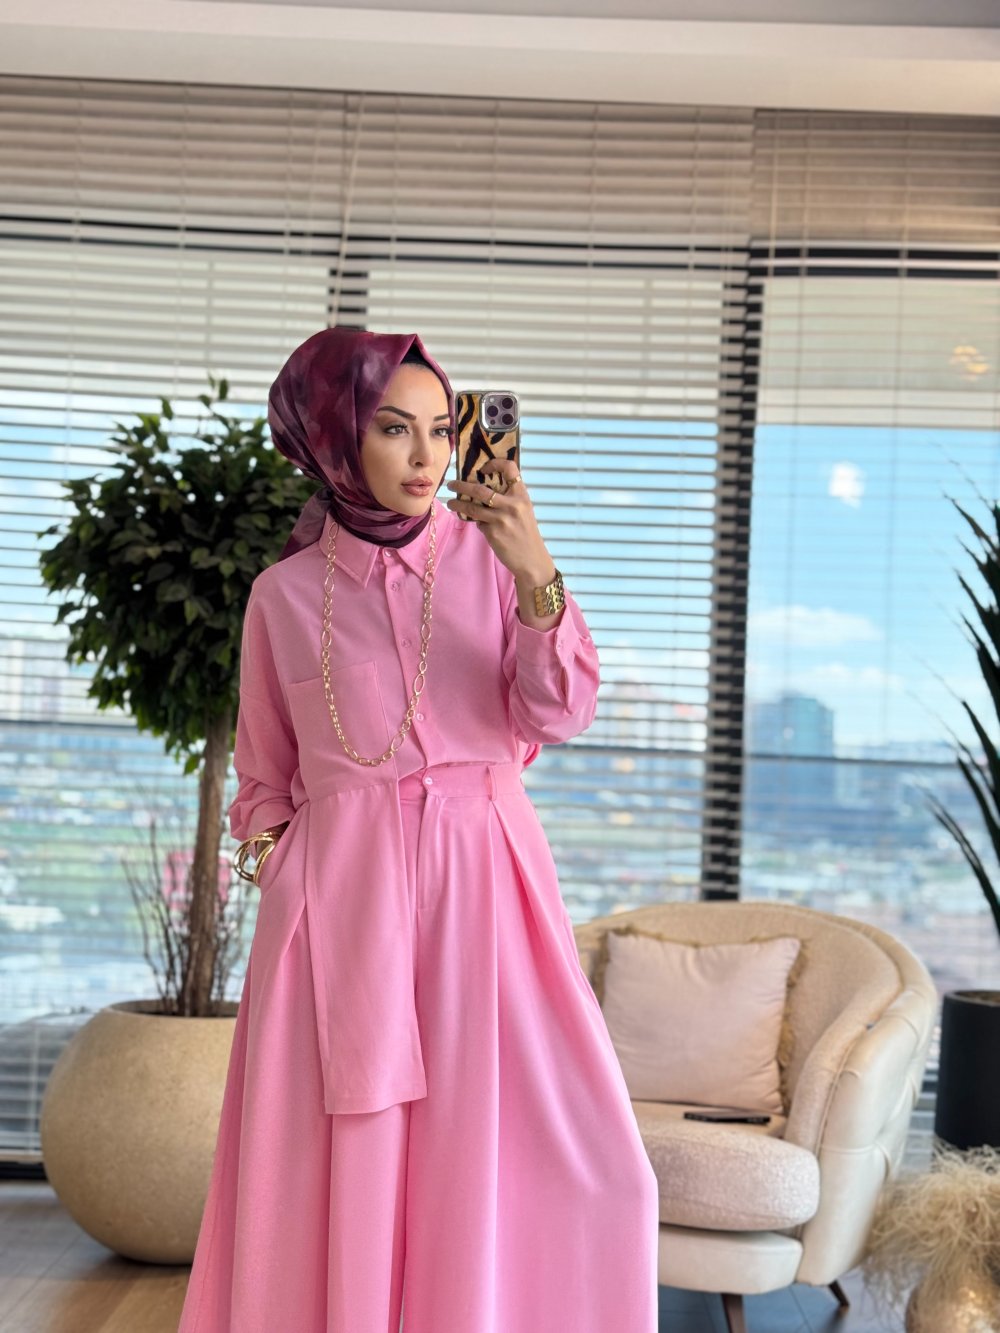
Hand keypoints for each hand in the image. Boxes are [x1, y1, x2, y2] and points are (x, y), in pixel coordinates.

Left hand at [444, 459, 554, 582]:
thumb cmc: (526, 532)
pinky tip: (478, 523)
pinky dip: (475, 521)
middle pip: (480, 489)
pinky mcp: (493, 533)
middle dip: (461, 485)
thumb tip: (482, 488)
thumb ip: (508, 498)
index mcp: (521, 495)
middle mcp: (512, 505)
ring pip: (472, 507)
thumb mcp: (523, 510)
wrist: (532, 559)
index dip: (494, 463)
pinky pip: (478, 523)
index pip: (510, 468)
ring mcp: (501, 519)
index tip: (482, 469)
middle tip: (451, 484)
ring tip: (451, 503)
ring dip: (457, 504)